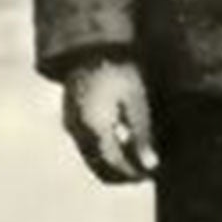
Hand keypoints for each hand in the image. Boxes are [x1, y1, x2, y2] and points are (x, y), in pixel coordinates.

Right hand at [60, 57, 158, 183]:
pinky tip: (123, 144)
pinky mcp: (70, 118)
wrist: (92, 46)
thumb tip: (151, 166)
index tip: (150, 176)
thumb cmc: (120, 71)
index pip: (113, 164)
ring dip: (112, 165)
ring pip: (91, 159)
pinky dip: (103, 152)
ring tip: (137, 161)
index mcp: (94, 127)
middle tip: (145, 174)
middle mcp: (77, 131)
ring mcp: (71, 125)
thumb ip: (142, 136)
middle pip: (99, 167)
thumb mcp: (136, 102)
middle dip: (122, 175)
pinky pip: (86, 146)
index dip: (132, 174)